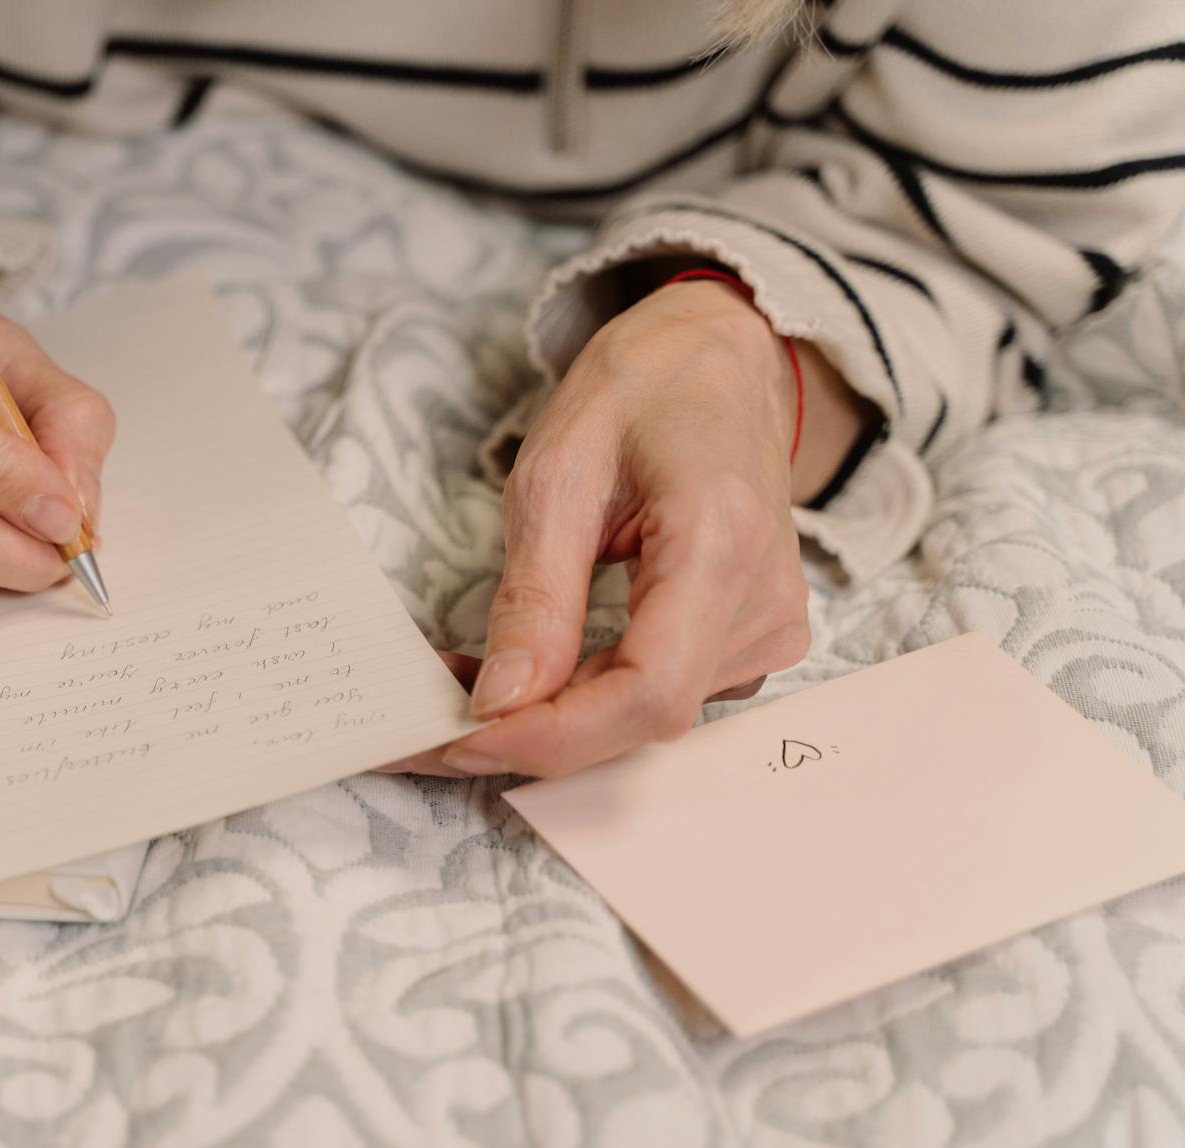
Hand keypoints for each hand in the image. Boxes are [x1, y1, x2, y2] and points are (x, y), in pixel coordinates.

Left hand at [396, 276, 853, 777]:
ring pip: (643, 718)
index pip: (647, 692)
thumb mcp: (557, 475)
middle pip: (642, 717)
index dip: (552, 735)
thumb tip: (502, 701)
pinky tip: (526, 678)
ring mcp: (768, 627)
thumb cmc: (641, 394)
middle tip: (428, 727)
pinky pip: (659, 695)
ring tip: (463, 689)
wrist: (718, 361)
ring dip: (549, 719)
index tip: (460, 737)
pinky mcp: (751, 639)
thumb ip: (536, 596)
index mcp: (721, 544)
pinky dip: (584, 700)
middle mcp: (764, 602)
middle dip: (530, 735)